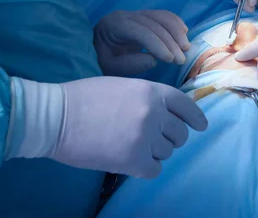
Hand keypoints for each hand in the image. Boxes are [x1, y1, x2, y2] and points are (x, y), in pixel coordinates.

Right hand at [51, 77, 207, 177]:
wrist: (55, 116)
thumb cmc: (82, 99)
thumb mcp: (121, 86)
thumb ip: (146, 98)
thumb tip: (164, 115)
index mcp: (151, 91)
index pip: (185, 105)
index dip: (195, 117)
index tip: (201, 126)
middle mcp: (154, 112)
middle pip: (179, 133)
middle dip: (169, 139)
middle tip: (151, 141)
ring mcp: (145, 136)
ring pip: (166, 152)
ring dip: (152, 152)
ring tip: (128, 146)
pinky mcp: (133, 159)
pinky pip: (154, 169)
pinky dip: (144, 168)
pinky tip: (128, 161)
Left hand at [94, 10, 190, 75]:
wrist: (99, 51)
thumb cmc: (104, 61)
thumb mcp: (109, 67)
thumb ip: (129, 65)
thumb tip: (153, 59)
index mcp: (113, 25)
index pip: (139, 31)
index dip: (157, 44)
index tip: (170, 59)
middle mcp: (126, 15)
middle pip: (153, 24)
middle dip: (170, 42)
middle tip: (181, 60)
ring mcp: (136, 14)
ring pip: (161, 17)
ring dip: (176, 32)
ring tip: (186, 49)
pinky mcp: (146, 16)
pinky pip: (164, 15)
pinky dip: (176, 23)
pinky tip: (184, 34)